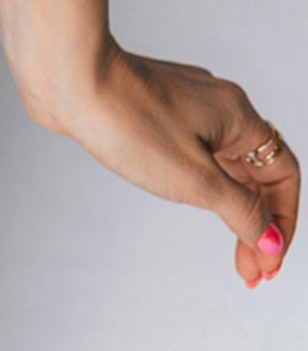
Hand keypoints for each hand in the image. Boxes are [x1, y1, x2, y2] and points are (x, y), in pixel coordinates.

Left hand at [43, 42, 297, 288]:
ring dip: (231, 209)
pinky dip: (203, 185)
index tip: (269, 264)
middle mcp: (217, 105)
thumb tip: (269, 242)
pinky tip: (191, 204)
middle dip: (258, 225)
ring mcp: (183, 104)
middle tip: (252, 273)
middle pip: (256, 173)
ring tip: (230, 253)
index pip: (283, 174)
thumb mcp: (195, 179)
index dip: (283, 223)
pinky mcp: (151, 109)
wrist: (66, 76)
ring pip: (223, 163)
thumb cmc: (128, 120)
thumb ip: (239, 211)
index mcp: (237, 116)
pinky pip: (193, 152)